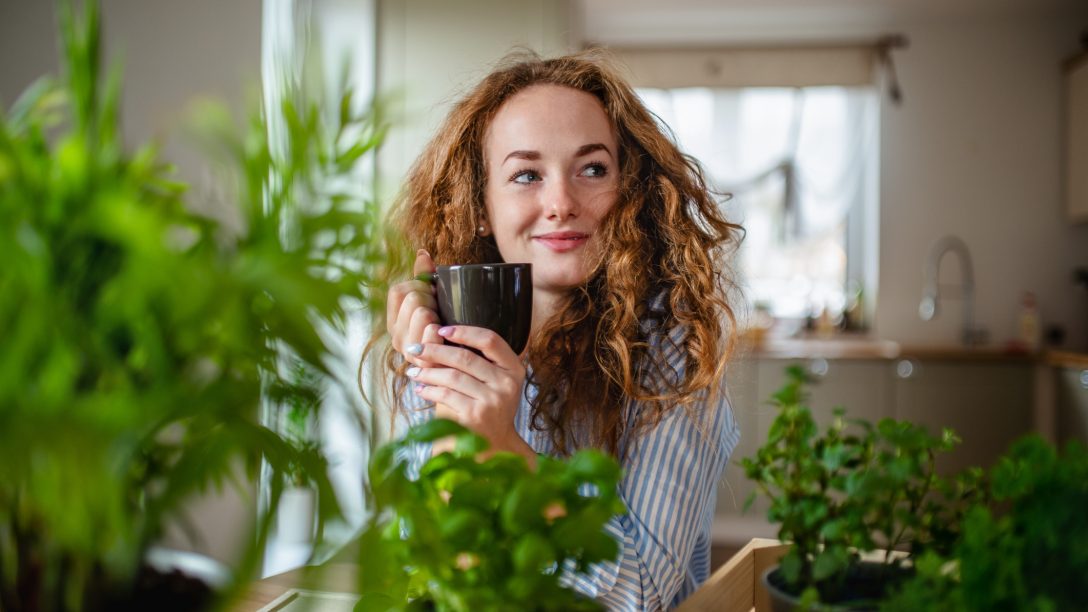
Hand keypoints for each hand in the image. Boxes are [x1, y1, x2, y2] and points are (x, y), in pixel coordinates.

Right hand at [387, 249, 441, 365]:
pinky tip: (446, 338)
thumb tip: (423, 253)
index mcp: (395, 320)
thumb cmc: (448, 328)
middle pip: (413, 299)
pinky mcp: (424, 364)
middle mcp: (397, 336)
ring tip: (444, 327)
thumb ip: (425, 277)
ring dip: (438, 316)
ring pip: (422, 313)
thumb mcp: (435, 301)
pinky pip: (431, 333)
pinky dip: (441, 331)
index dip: (420, 287)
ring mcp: (409, 351)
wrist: (465, 363)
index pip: (399, 291)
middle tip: (441, 313)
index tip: (433, 295)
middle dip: (432, 300)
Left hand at [406, 325, 534, 461]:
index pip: (490, 340)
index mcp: (514, 369)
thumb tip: (432, 335)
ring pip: (453, 376)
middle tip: (415, 350)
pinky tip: (420, 389)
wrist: (494, 446)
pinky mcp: (477, 414)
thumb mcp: (488, 382)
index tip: (441, 330)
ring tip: (413, 372)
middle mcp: (507, 383)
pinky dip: (429, 390)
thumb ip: (470, 360)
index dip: (465, 331)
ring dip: (427, 372)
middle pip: (466, 357)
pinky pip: (446, 394)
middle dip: (435, 351)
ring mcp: (493, 399)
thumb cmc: (487, 408)